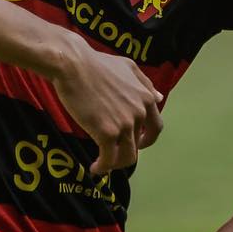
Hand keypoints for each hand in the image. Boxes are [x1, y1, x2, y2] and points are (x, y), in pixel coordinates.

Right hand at [50, 37, 162, 174]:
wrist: (73, 65)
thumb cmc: (95, 63)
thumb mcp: (127, 67)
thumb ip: (144, 83)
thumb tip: (159, 97)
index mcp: (146, 97)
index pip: (156, 127)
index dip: (147, 139)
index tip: (137, 143)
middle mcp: (139, 113)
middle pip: (138, 144)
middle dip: (125, 150)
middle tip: (112, 152)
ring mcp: (125, 124)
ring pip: (127, 157)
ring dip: (116, 164)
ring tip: (102, 164)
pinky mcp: (107, 133)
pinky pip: (109, 159)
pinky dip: (103, 168)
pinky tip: (94, 168)